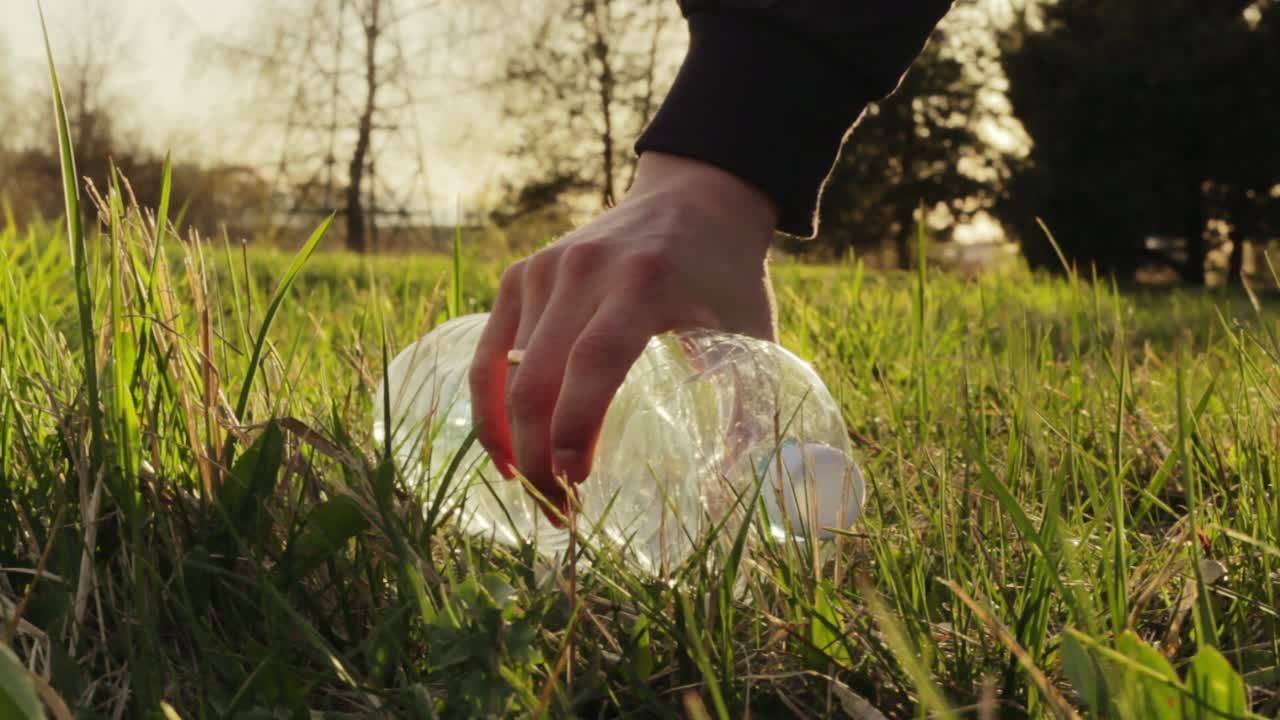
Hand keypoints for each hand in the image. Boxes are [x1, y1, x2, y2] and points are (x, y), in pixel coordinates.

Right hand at [468, 151, 778, 521]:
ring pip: (506, 372)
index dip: (577, 423)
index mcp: (645, 282)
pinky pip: (490, 353)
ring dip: (512, 443)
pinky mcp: (521, 275)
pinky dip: (488, 407)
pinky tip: (503, 453)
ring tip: (536, 495)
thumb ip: (749, 402)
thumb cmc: (725, 276)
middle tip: (561, 515)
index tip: (577, 482)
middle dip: (541, 457)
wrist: (692, 198)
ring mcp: (544, 270)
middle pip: (539, 376)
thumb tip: (744, 488)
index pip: (595, 358)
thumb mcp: (752, 330)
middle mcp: (585, 271)